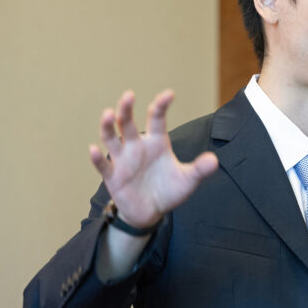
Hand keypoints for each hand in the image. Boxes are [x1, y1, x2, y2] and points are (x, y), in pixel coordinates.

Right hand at [89, 90, 218, 228]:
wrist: (151, 213)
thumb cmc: (168, 190)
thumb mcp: (187, 180)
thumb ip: (199, 169)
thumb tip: (214, 161)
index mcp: (157, 142)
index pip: (157, 119)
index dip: (161, 105)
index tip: (169, 94)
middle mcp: (137, 146)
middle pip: (128, 123)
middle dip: (126, 109)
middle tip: (129, 95)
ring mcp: (123, 160)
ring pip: (111, 138)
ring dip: (108, 126)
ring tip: (108, 114)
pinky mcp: (113, 176)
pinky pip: (103, 165)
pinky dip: (96, 158)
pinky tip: (94, 149)